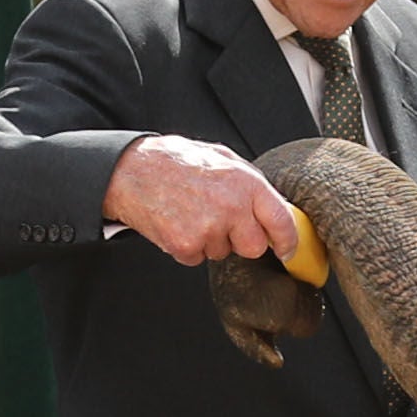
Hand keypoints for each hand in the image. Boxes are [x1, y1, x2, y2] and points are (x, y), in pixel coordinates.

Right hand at [104, 134, 302, 266]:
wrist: (128, 169)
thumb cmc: (175, 161)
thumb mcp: (222, 158)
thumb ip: (252, 184)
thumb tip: (278, 208)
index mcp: (245, 183)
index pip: (282, 222)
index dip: (287, 241)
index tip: (287, 250)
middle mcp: (231, 206)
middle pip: (254, 247)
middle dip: (241, 240)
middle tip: (220, 221)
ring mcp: (208, 227)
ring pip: (223, 253)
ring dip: (211, 241)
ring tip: (191, 213)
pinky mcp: (185, 244)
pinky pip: (198, 258)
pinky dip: (188, 247)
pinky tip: (177, 223)